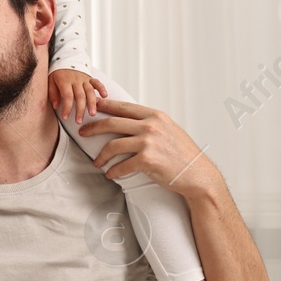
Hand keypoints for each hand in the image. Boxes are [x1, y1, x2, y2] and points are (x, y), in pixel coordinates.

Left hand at [48, 68, 107, 123]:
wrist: (65, 59)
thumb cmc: (57, 73)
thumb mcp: (50, 81)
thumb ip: (53, 93)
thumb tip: (56, 106)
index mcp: (64, 81)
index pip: (67, 96)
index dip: (67, 107)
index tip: (65, 117)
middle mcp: (76, 80)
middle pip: (80, 96)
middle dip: (80, 110)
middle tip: (79, 121)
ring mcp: (84, 79)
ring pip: (90, 91)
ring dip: (92, 103)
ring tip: (92, 114)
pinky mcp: (90, 78)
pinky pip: (97, 82)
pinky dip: (102, 88)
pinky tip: (104, 96)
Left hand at [77, 98, 220, 198]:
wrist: (197, 173)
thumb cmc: (182, 153)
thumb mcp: (168, 129)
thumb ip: (149, 123)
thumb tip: (129, 121)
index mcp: (155, 115)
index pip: (123, 107)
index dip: (104, 106)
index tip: (92, 107)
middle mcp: (151, 125)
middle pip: (111, 123)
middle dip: (92, 127)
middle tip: (82, 132)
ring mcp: (149, 142)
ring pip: (113, 145)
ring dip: (101, 155)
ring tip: (97, 162)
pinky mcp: (147, 160)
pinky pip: (122, 165)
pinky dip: (113, 171)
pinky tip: (110, 174)